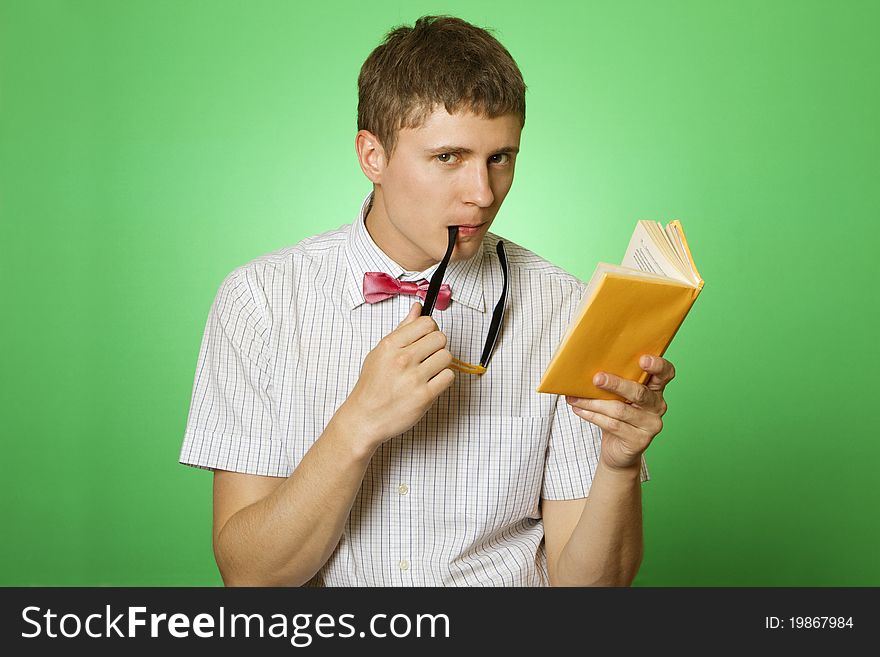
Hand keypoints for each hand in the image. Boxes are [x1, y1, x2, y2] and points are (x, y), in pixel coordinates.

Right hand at [341, 301, 453, 446]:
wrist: (365, 418)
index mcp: (390, 345)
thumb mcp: (380, 352)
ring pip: (447, 356)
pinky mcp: (424, 396)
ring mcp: (414, 378)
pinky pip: (448, 377)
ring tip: (428, 371)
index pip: (426, 323)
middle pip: (440, 338)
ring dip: (441, 363)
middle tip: (427, 357)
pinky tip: (431, 383)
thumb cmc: (372, 386)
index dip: (430, 330)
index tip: (426, 339)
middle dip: (437, 346)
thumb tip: (417, 309)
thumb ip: (402, 330)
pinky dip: (443, 379)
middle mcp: (402, 359)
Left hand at [565, 355, 675, 472]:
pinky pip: (613, 425)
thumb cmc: (616, 416)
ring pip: (620, 410)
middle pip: (639, 392)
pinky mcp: (639, 441)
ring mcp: (650, 425)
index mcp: (655, 389)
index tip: (643, 359)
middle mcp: (657, 406)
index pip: (665, 373)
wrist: (618, 450)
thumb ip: (614, 382)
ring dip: (594, 403)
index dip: (658, 366)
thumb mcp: (618, 396)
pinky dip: (593, 416)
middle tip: (597, 378)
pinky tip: (579, 410)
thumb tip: (584, 368)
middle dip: (616, 384)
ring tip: (575, 398)